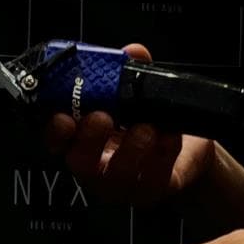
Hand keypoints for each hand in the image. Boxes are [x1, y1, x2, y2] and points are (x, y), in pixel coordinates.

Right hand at [44, 43, 213, 207]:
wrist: (187, 151)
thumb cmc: (151, 123)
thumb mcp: (137, 95)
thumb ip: (131, 73)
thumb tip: (133, 53)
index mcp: (85, 142)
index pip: (58, 143)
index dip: (56, 133)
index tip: (63, 117)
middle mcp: (99, 167)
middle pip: (81, 164)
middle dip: (89, 140)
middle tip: (102, 117)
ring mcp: (124, 185)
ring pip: (118, 177)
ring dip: (130, 149)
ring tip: (145, 127)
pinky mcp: (153, 191)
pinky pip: (154, 178)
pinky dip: (163, 153)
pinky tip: (170, 135)